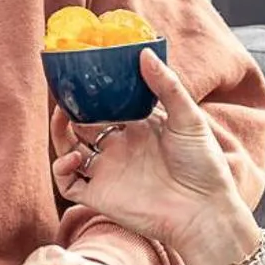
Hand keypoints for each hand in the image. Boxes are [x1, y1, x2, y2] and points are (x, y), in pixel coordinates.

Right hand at [52, 49, 258, 264]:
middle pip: (82, 126)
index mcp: (137, 129)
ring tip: (62, 117)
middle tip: (65, 93)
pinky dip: (62, 168)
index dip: (91, 94)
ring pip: (69, 150)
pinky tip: (75, 157)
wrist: (204, 210)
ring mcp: (108, 173)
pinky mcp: (100, 196)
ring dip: (59, 133)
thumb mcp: (189, 118)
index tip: (81, 76)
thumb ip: (166, 86)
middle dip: (70, 110)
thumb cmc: (204, 165)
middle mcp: (118, 149)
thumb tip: (143, 53)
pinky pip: (68, 183)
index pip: (106, 106)